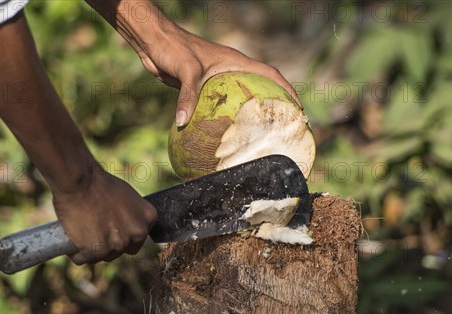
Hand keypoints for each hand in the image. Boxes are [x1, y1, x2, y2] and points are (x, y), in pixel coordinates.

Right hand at [52, 168, 157, 263]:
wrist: (80, 180)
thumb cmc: (99, 183)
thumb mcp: (126, 196)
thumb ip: (130, 215)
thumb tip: (123, 229)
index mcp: (148, 218)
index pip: (136, 239)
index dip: (121, 234)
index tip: (109, 226)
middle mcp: (137, 234)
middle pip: (120, 250)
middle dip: (107, 244)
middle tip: (93, 229)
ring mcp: (117, 244)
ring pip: (102, 257)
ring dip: (91, 249)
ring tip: (81, 231)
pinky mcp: (95, 251)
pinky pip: (82, 259)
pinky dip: (75, 252)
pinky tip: (72, 239)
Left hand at [137, 29, 302, 126]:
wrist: (153, 41)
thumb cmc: (173, 48)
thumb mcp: (185, 71)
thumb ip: (188, 95)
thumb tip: (183, 123)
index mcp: (235, 62)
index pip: (269, 74)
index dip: (286, 89)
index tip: (297, 107)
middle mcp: (229, 70)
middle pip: (259, 87)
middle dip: (273, 103)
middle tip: (281, 125)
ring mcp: (216, 78)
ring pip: (239, 97)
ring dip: (249, 112)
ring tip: (257, 134)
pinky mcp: (201, 87)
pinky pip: (218, 105)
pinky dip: (224, 117)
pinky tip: (222, 134)